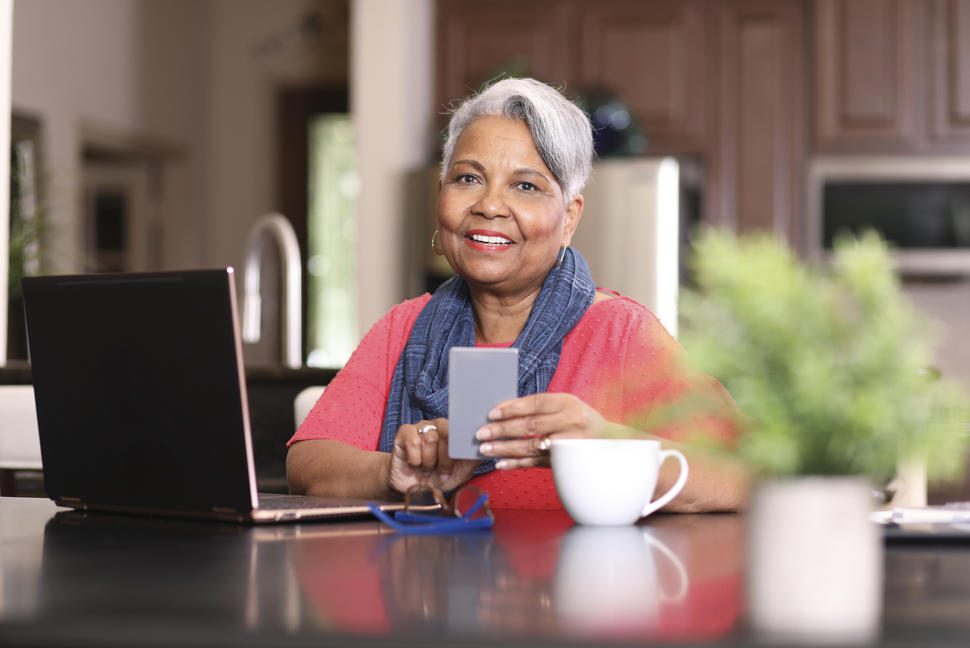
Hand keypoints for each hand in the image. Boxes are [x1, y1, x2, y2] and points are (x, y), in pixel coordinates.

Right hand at [386, 418, 479, 494]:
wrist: (412, 490)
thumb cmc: (437, 479)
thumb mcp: (460, 473)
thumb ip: (472, 460)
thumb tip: (484, 448)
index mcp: (452, 433)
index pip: (461, 429)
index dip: (459, 447)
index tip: (456, 463)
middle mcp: (436, 426)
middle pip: (446, 433)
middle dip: (445, 459)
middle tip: (441, 471)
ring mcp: (420, 428)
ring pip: (430, 439)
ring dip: (429, 461)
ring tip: (426, 468)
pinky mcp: (404, 433)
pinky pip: (413, 442)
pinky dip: (415, 459)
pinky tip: (415, 464)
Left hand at [475, 393, 606, 468]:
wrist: (610, 443)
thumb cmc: (580, 420)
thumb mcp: (567, 406)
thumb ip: (541, 408)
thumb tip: (503, 413)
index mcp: (569, 403)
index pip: (535, 403)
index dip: (511, 408)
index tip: (491, 413)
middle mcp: (572, 422)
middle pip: (531, 425)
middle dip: (503, 430)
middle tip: (481, 433)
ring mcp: (570, 444)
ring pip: (532, 446)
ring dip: (505, 449)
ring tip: (485, 450)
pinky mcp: (566, 463)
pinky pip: (537, 463)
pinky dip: (517, 464)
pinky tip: (500, 464)